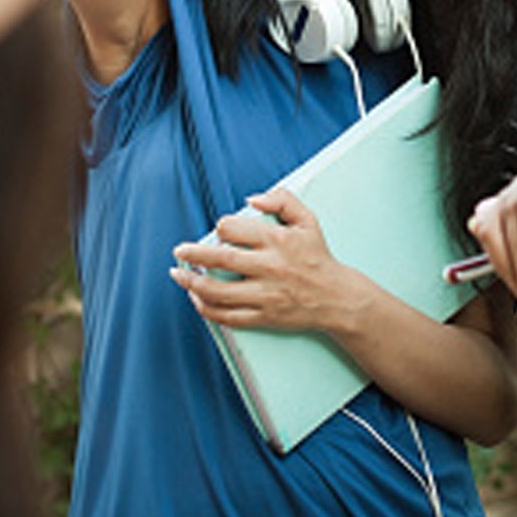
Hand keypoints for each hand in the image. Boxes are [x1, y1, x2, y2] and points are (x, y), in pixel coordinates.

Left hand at [171, 189, 358, 330]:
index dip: (221, 227)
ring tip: (179, 275)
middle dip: (193, 255)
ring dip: (192, 284)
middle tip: (179, 251)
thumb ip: (281, 200)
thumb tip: (252, 199)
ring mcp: (265, 295)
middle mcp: (268, 268)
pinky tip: (196, 299)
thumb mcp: (306, 220)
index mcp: (276, 241)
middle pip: (220, 260)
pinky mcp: (264, 317)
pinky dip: (207, 309)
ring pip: (219, 292)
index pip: (233, 230)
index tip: (220, 230)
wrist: (337, 298)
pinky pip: (228, 316)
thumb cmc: (317, 256)